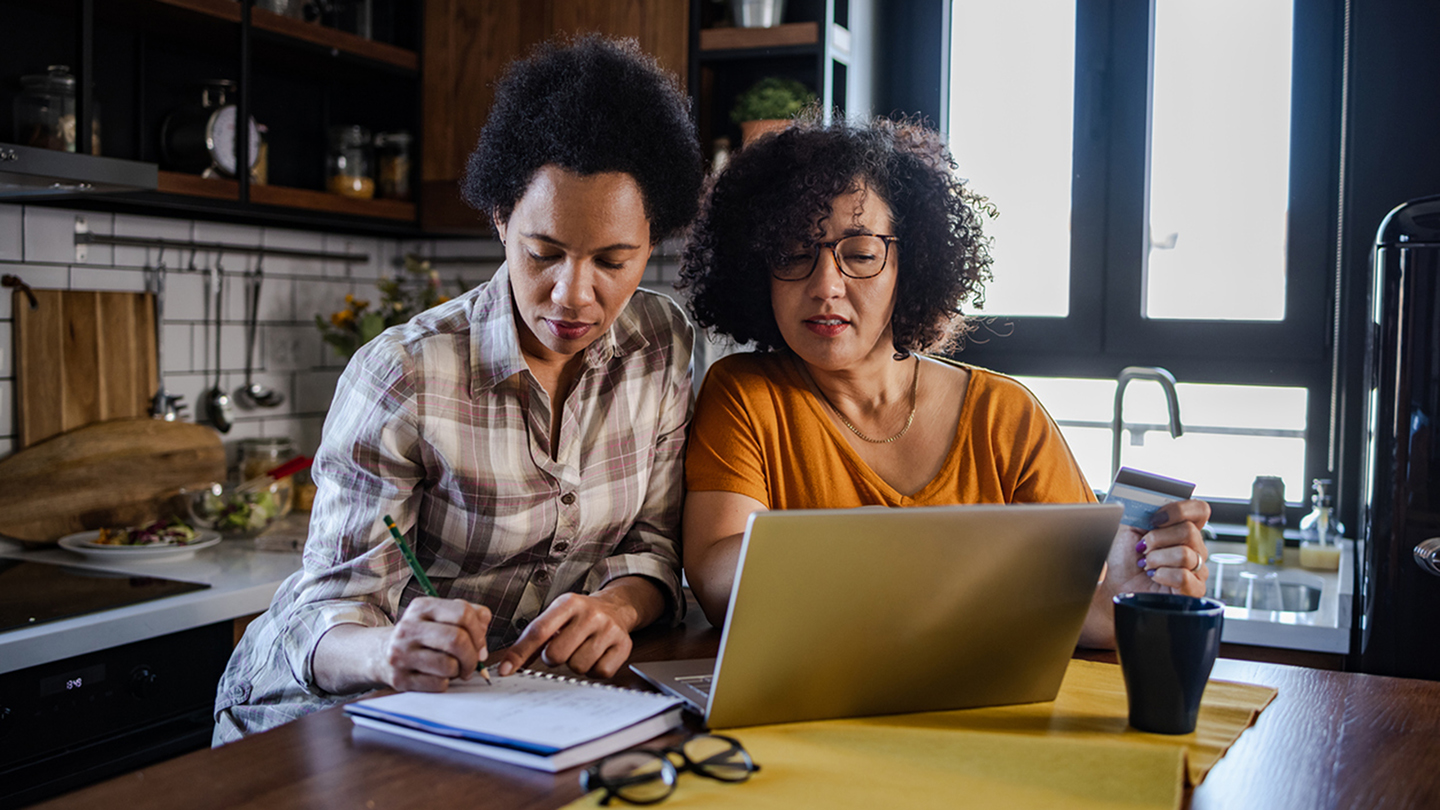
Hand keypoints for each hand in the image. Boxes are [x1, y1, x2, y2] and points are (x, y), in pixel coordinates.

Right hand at [375, 597, 491, 691]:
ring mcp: (401, 653)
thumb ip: (469, 615)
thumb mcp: (440, 616)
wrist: (380, 654)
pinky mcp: (399, 678)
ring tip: (454, 669)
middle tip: (473, 663)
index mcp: (422, 607)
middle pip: (457, 639)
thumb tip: (485, 627)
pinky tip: (438, 676)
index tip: (480, 644)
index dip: (479, 631)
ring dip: (459, 670)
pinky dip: (446, 683)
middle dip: (472, 656)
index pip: (462, 613)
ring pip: (449, 665)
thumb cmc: (421, 635)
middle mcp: (409, 628)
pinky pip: (438, 684)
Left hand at [495, 592, 639, 679]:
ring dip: (575, 664)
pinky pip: (600, 672)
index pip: (539, 631)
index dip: (520, 653)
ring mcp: (609, 630)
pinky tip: (594, 657)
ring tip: (580, 650)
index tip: (506, 670)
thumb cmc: (579, 616)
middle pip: (557, 654)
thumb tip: (508, 666)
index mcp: (569, 603)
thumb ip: (532, 639)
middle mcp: (590, 614)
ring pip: (578, 666)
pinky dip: (593, 670)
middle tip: (560, 650)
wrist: (616, 607)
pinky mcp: (623, 646)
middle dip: (553, 658)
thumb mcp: (555, 617)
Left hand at [1104, 499, 1211, 597]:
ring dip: (1156, 559)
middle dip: (1157, 539)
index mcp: (1183, 528)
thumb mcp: (1129, 528)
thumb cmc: (1125, 558)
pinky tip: (1155, 577)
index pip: (1200, 510)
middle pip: (1189, 531)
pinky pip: (1184, 577)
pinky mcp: (1195, 589)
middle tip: (1143, 548)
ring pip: (1184, 554)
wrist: (1117, 584)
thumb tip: (1149, 501)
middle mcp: (1195, 547)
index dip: (1179, 510)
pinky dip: (1162, 576)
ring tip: (1147, 564)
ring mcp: (1198, 568)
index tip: (1155, 519)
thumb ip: (1143, 513)